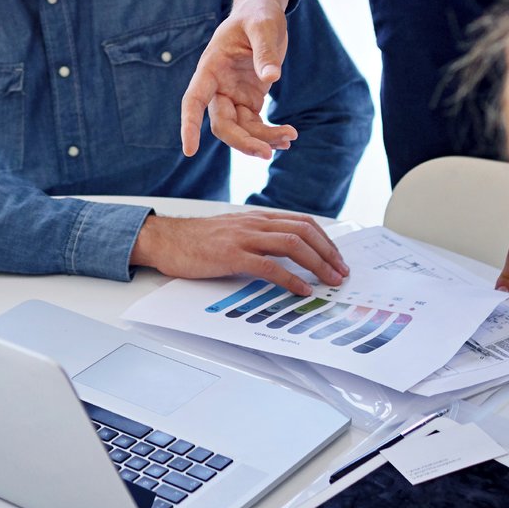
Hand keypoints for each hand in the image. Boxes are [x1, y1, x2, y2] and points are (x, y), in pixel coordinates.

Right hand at [132, 210, 348, 294]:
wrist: (167, 240)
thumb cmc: (198, 240)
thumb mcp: (234, 231)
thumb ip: (258, 238)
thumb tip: (285, 256)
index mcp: (258, 218)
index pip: (302, 222)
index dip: (325, 240)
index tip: (336, 258)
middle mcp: (255, 223)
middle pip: (304, 231)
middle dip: (328, 253)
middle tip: (341, 272)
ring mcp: (244, 238)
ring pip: (292, 244)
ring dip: (317, 264)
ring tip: (329, 281)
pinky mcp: (232, 255)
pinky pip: (269, 266)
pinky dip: (290, 279)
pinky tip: (301, 290)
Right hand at [181, 0, 293, 160]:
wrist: (263, 13)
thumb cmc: (258, 15)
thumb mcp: (263, 26)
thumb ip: (265, 51)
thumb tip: (272, 78)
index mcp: (211, 67)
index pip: (193, 99)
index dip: (189, 124)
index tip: (189, 150)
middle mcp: (218, 86)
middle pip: (222, 123)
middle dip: (242, 141)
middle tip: (268, 153)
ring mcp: (233, 95)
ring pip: (240, 129)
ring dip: (262, 139)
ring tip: (290, 137)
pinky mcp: (249, 100)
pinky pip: (255, 125)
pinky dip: (269, 134)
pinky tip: (287, 137)